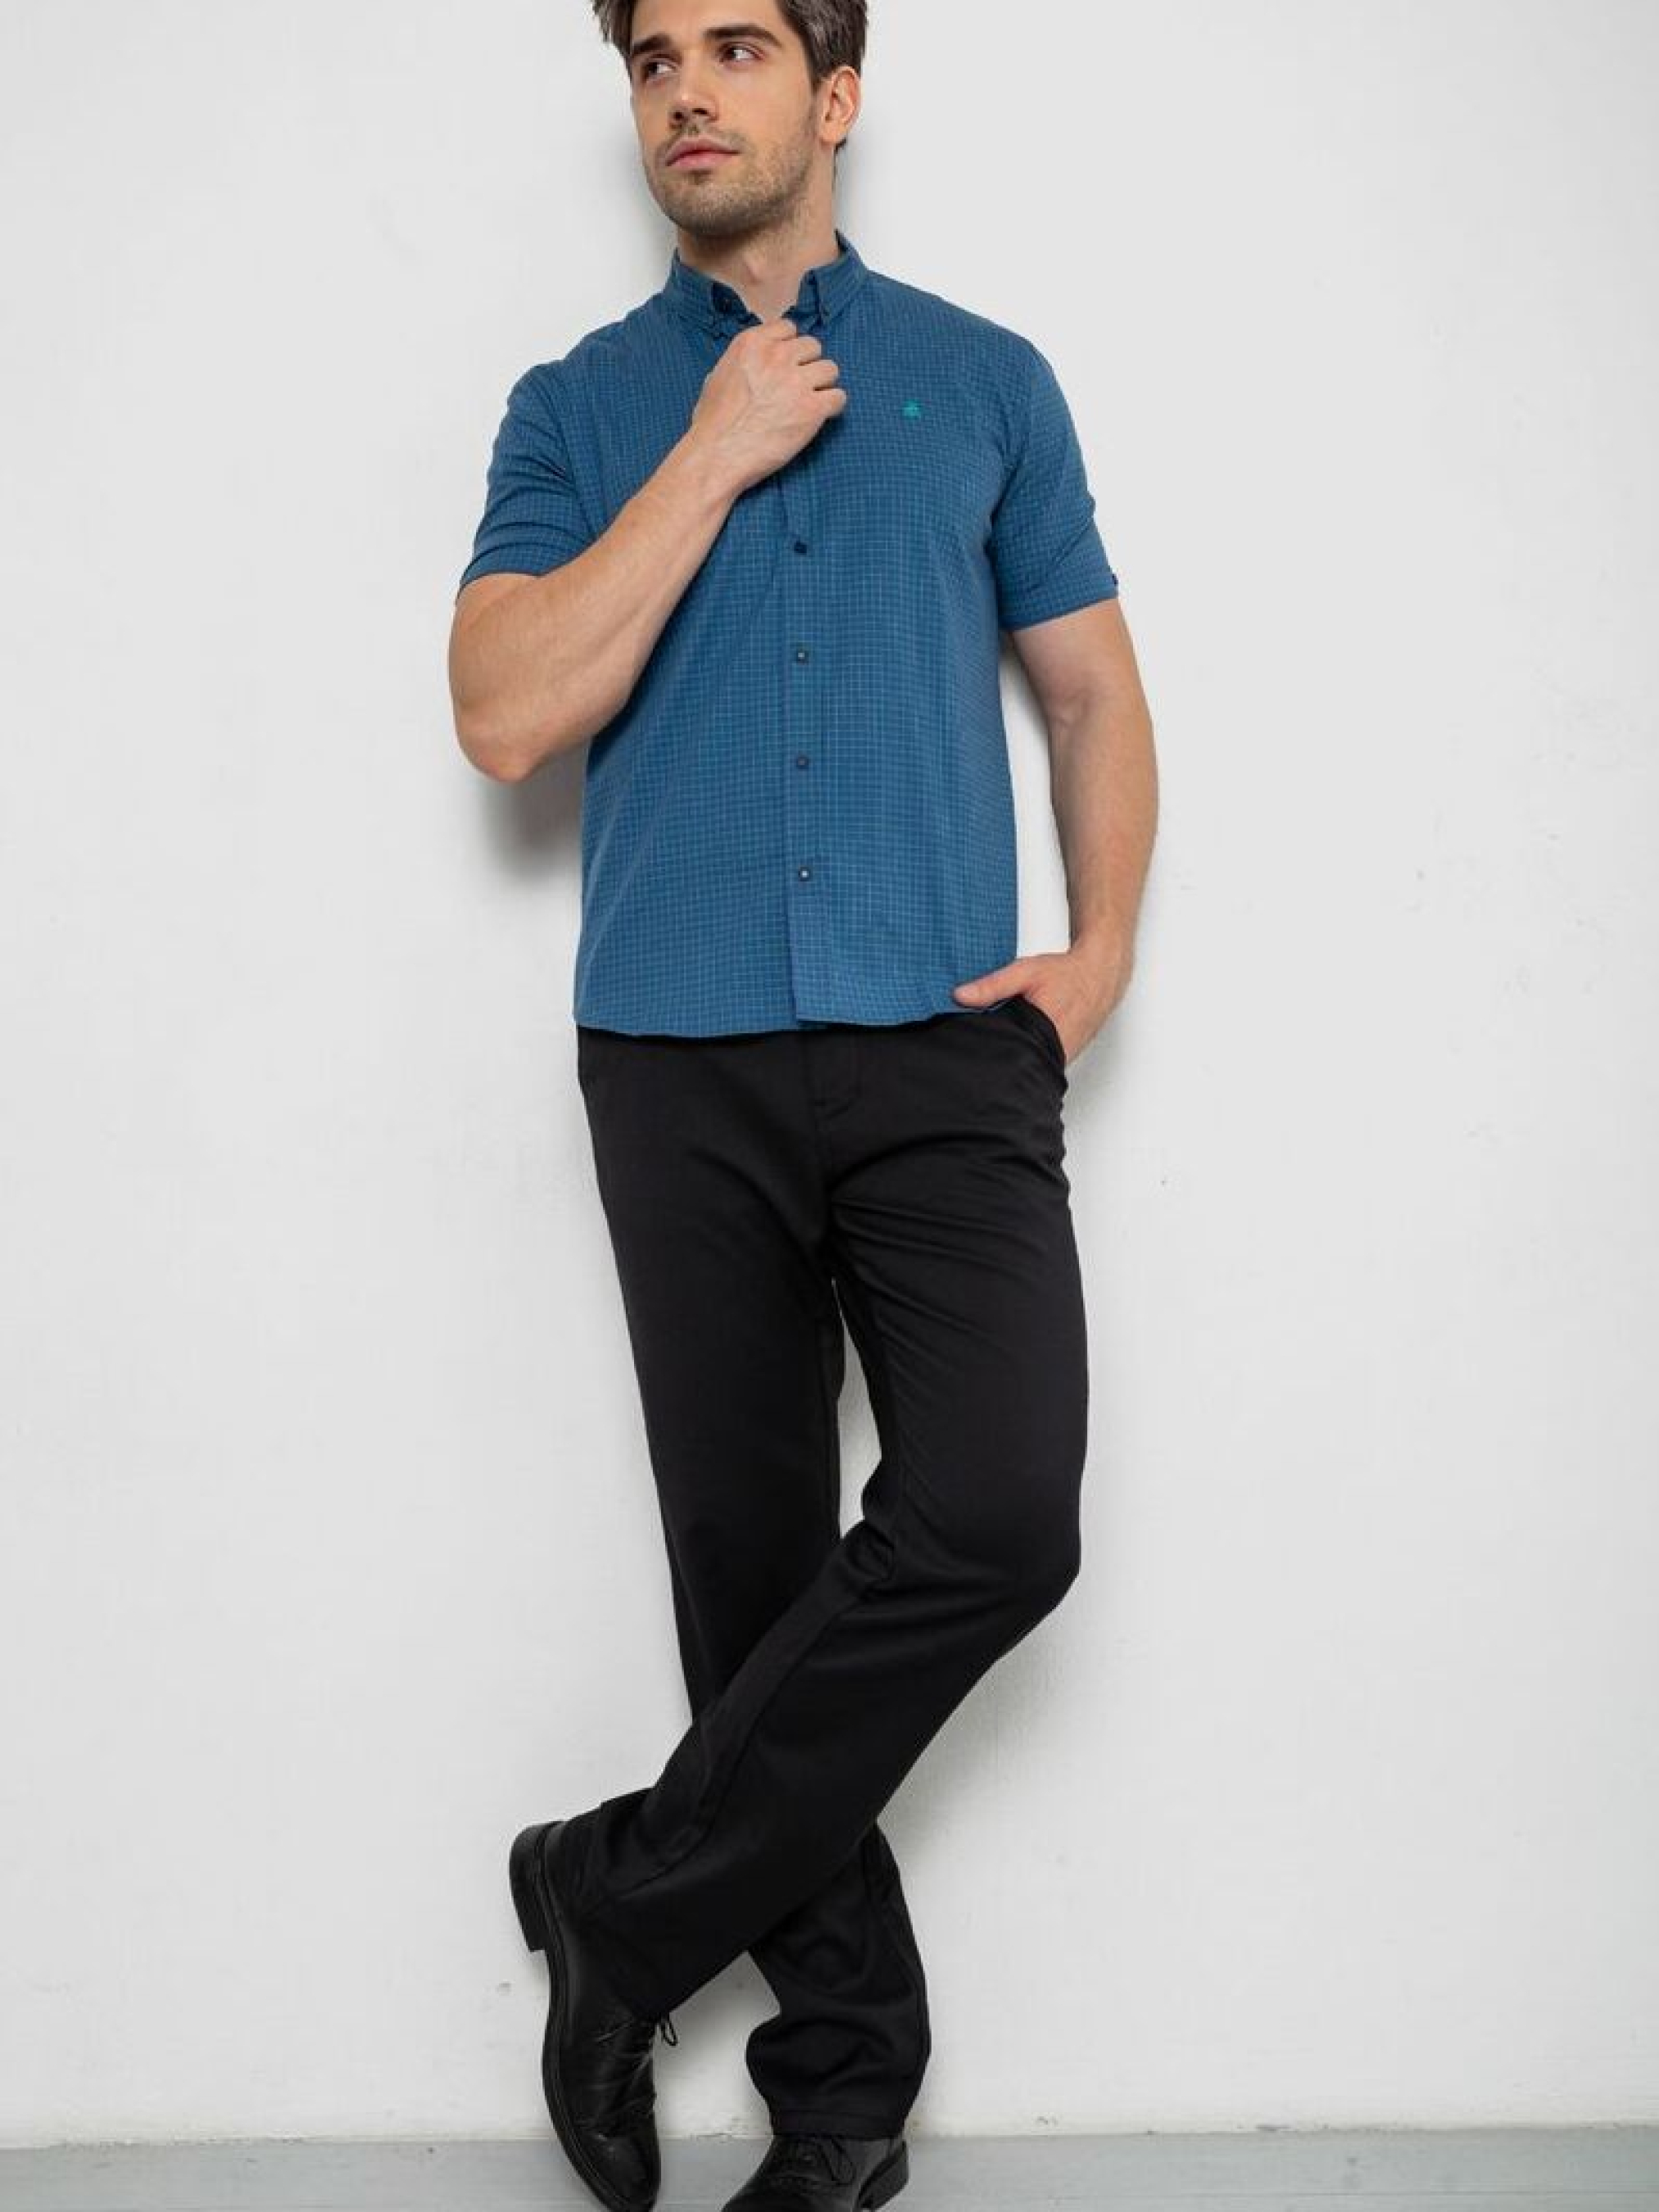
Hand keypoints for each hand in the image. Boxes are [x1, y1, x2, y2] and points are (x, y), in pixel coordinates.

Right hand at [688, 318, 846, 496]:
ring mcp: (797, 381)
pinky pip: (839, 397)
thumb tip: (752, 367)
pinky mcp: (812, 409)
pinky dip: (832, 407)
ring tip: (809, 403)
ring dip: (823, 385)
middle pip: (813, 346)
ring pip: (830, 370)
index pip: (788, 328)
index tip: (785, 365)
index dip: (790, 348)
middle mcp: (777, 356)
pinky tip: (819, 417)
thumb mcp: (717, 376)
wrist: (718, 454)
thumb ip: (742, 363)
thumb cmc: (712, 422)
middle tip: (798, 387)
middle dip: (808, 365)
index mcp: (753, 343)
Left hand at [950, 937, 1131, 1066]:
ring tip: (998, 1048)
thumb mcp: (1025, 972)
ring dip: (1014, 1057)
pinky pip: (1042, 1061)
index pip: (1006, 1055)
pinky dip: (1029, 1054)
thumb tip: (959, 997)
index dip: (986, 1054)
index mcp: (1044, 1032)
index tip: (968, 1051)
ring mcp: (1063, 1056)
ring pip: (1030, 1065)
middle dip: (996, 1058)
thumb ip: (992, 986)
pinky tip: (1021, 1044)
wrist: (1100, 974)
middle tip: (977, 1051)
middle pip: (1016, 1064)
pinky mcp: (1066, 1057)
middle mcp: (1056, 1050)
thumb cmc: (1066, 973)